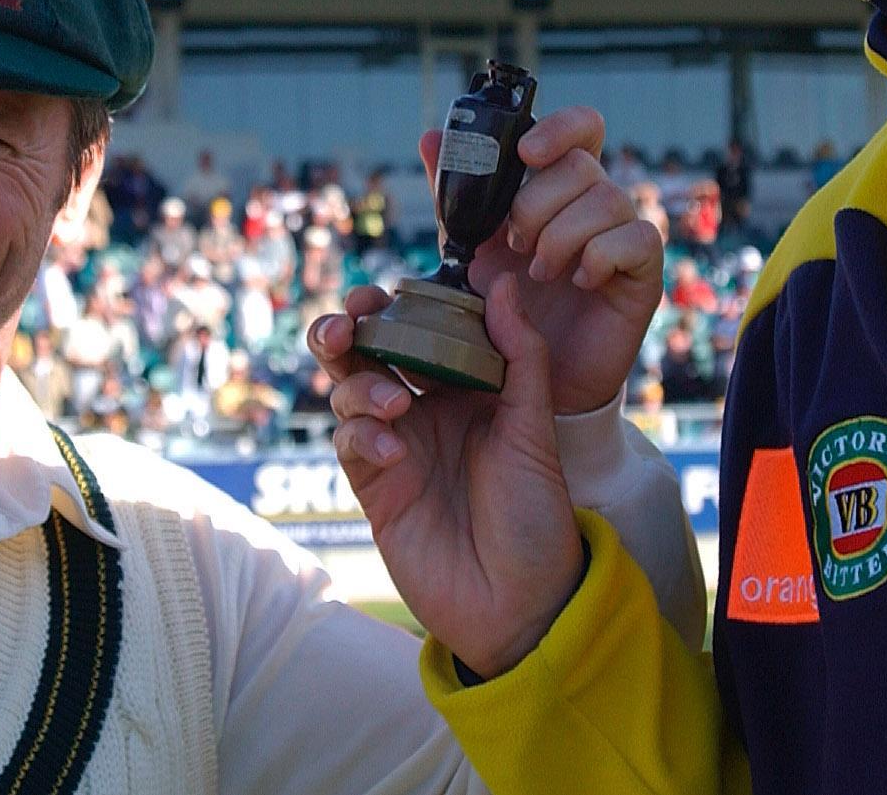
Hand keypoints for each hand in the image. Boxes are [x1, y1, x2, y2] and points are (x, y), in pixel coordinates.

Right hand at [309, 105, 665, 672]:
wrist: (522, 603)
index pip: (422, 325)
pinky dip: (361, 435)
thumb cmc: (537, 515)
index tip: (394, 289)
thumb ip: (519, 355)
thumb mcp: (536, 428)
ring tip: (391, 402)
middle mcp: (427, 407)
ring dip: (360, 383)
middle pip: (368, 349)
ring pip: (349, 389)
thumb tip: (503, 284)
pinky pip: (349, 442)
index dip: (400, 302)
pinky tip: (392, 450)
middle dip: (350, 327)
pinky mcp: (375, 486)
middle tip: (352, 323)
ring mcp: (396, 445)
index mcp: (467, 384)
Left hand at [444, 105, 664, 415]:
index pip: (581, 128)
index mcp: (559, 188)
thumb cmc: (503, 306)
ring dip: (562, 236)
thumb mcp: (469, 246)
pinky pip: (636, 239)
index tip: (526, 153)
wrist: (528, 378)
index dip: (560, 128)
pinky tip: (578, 282)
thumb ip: (453, 194)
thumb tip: (430, 138)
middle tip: (516, 244)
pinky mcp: (644, 273)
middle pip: (583, 164)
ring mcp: (623, 235)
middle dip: (538, 203)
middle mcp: (597, 203)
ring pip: (608, 199)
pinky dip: (599, 257)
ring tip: (539, 273)